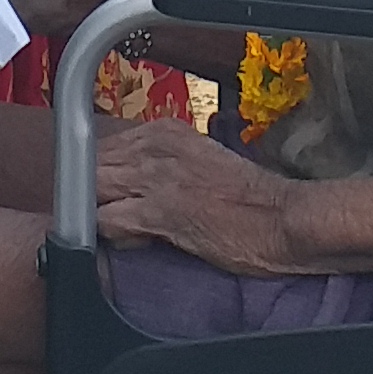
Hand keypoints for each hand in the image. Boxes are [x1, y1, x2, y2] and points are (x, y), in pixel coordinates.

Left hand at [94, 118, 308, 276]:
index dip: (99, 176)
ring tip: (126, 231)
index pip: (103, 147)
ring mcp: (155, 177)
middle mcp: (155, 146)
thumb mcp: (200, 160)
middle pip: (91, 166)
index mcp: (165, 131)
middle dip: (90, 194)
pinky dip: (112, 236)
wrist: (282, 218)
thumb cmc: (248, 197)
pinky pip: (107, 221)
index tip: (107, 196)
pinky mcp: (159, 212)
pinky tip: (138, 242)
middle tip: (108, 217)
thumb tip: (132, 180)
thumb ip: (164, 162)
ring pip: (92, 191)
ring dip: (99, 214)